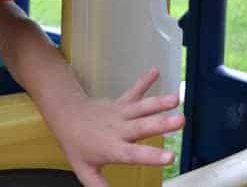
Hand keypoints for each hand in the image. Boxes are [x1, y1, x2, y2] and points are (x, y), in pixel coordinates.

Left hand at [50, 68, 183, 186]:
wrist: (66, 116)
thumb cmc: (77, 145)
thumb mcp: (85, 170)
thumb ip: (100, 186)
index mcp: (113, 148)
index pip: (134, 154)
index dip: (152, 156)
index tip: (170, 157)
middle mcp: (119, 129)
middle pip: (143, 127)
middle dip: (162, 124)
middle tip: (180, 120)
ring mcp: (121, 113)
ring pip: (142, 108)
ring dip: (158, 102)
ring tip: (175, 98)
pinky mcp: (121, 102)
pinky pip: (133, 91)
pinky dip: (144, 81)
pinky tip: (155, 71)